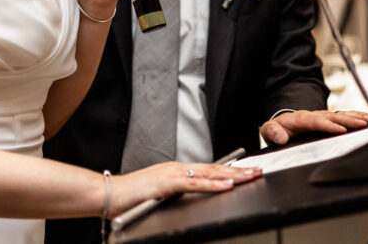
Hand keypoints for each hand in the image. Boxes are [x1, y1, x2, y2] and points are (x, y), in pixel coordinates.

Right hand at [108, 162, 261, 216]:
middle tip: (258, 171)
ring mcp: (172, 174)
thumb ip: (176, 195)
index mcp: (176, 172)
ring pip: (208, 173)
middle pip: (214, 168)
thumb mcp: (160, 195)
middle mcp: (177, 168)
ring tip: (249, 176)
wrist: (109, 195)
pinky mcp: (167, 183)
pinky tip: (226, 184)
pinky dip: (212, 184)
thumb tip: (191, 200)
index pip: (209, 170)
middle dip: (238, 170)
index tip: (247, 172)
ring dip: (231, 175)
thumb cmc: (131, 198)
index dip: (229, 170)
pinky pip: (194, 183)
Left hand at [260, 109, 367, 145]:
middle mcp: (314, 116)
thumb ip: (273, 133)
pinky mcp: (329, 120)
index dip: (329, 126)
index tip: (341, 130)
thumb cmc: (277, 129)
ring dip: (356, 117)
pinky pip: (343, 116)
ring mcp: (322, 117)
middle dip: (348, 120)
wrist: (283, 124)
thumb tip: (280, 138)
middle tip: (363, 123)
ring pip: (341, 115)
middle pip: (333, 117)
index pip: (316, 122)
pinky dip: (356, 116)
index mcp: (300, 119)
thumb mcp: (269, 130)